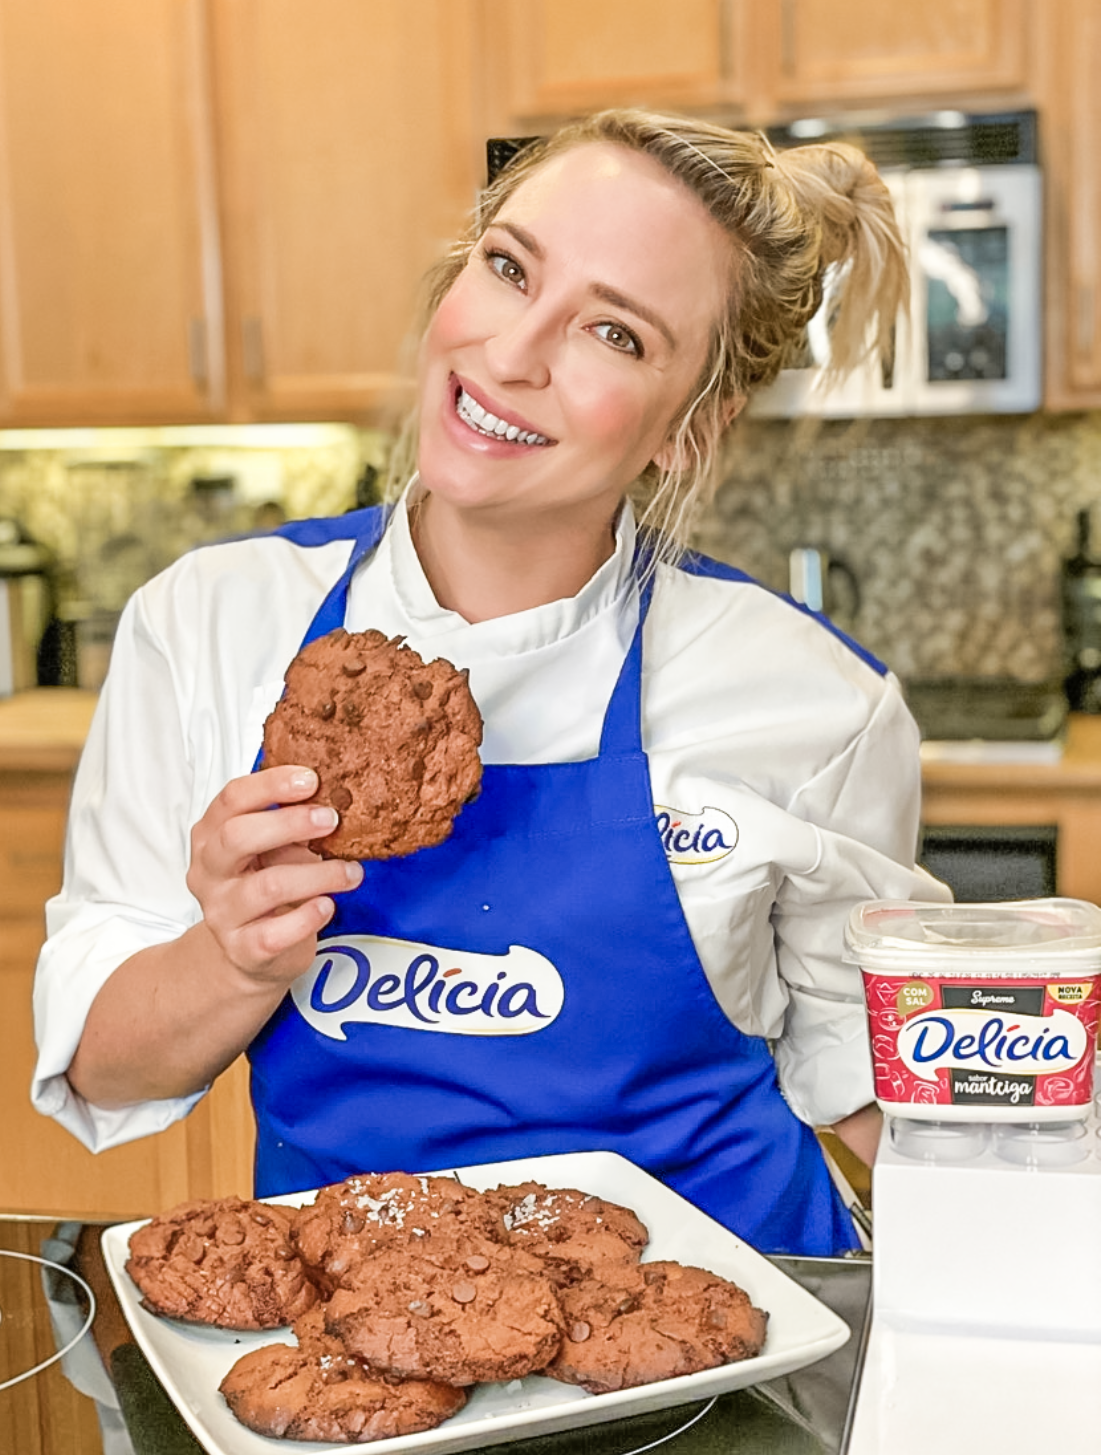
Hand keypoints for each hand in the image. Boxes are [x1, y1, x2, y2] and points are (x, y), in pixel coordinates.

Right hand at [186, 765, 362, 986]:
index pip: (231, 799)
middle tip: (331, 820)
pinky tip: (327, 906)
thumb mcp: (268, 849)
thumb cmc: (264, 886)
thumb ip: (286, 823)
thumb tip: (331, 797)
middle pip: (238, 837)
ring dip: (318, 874)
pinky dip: (307, 917)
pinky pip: (275, 933)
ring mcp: (222, 913)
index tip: (311, 779)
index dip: (271, 785)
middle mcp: (209, 872)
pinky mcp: (242, 949)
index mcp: (211, 836)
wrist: (250, 952)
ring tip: (351, 872)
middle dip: (290, 823)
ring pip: (267, 886)